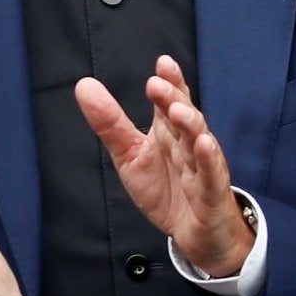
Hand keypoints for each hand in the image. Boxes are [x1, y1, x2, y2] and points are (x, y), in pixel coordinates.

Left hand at [75, 57, 255, 278]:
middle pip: (184, 116)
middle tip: (157, 84)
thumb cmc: (166, 188)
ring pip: (199, 141)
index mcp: (170, 133)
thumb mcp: (129, 155)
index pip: (172, 101)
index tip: (162, 63)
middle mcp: (189, 144)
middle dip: (174, 98)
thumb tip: (84, 85)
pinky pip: (211, 173)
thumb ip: (110, 122)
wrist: (193, 233)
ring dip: (190, 124)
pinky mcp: (211, 191)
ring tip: (176, 110)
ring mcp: (202, 166)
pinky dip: (209, 158)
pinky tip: (204, 143)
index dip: (170, 82)